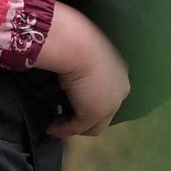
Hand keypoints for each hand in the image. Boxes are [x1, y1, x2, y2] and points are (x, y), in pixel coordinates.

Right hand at [33, 3, 130, 137]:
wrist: (76, 44)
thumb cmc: (77, 40)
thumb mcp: (83, 52)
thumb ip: (82, 65)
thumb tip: (70, 75)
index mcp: (119, 71)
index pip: (107, 94)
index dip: (89, 101)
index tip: (71, 102)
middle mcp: (120, 89)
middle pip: (104, 114)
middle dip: (84, 119)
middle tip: (64, 118)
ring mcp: (110, 103)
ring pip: (93, 125)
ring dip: (74, 127)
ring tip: (56, 124)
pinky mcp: (95, 113)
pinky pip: (77, 128)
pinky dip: (63, 130)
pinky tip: (50, 127)